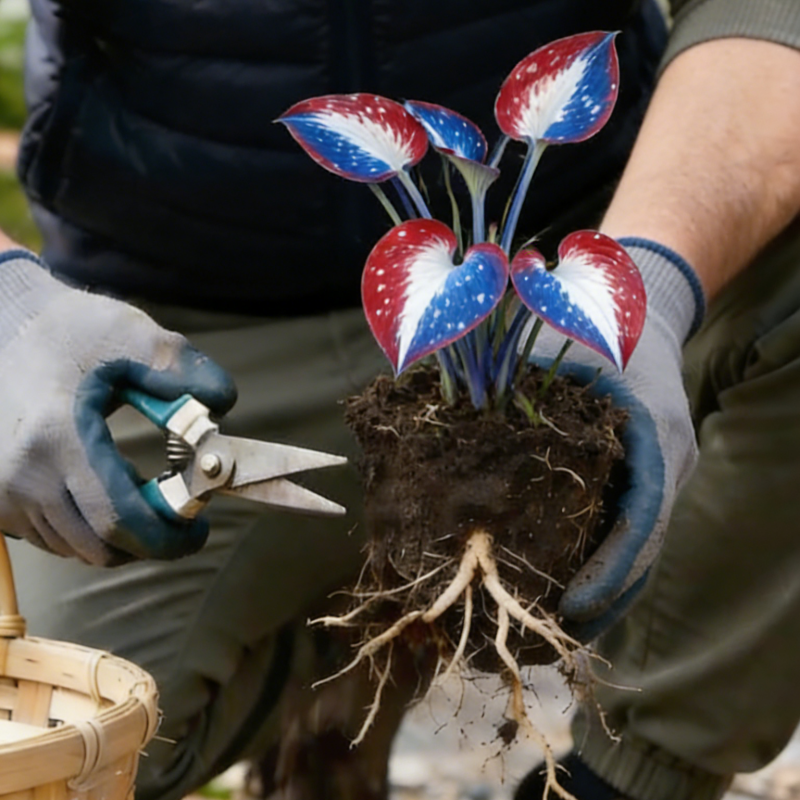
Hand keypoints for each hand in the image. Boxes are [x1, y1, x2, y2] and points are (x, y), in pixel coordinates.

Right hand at [0, 249, 236, 563]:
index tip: (199, 528)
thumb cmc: (73, 329)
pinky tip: (109, 492)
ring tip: (146, 497)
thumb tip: (221, 410)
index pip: (118, 519)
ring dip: (120, 536)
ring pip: (75, 548)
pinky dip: (89, 528)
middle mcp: (22, 474)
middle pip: (99, 547)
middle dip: (150, 541)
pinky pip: (52, 537)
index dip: (167, 536)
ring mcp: (2, 490)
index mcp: (58, 436)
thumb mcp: (139, 337)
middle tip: (182, 518)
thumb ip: (189, 375)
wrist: (3, 323)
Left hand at [532, 239, 703, 639]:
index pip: (643, 512)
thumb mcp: (554, 332)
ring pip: (638, 551)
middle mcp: (665, 462)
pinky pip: (625, 533)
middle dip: (604, 600)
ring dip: (603, 596)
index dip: (611, 565)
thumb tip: (415, 386)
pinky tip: (563, 594)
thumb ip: (501, 361)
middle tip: (551, 637)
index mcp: (651, 430)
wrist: (645, 309)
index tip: (574, 604)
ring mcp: (659, 474)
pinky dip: (600, 568)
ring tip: (554, 635)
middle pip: (644, 549)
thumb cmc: (593, 318)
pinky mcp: (642, 480)